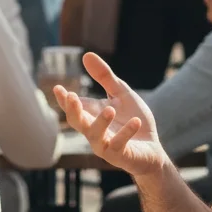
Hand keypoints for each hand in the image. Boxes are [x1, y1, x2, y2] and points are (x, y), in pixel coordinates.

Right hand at [53, 53, 166, 176]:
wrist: (153, 148)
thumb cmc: (133, 119)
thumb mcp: (121, 93)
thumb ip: (104, 77)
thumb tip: (86, 55)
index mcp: (92, 115)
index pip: (72, 108)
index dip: (63, 100)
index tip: (58, 88)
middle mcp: (94, 131)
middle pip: (76, 122)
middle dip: (72, 110)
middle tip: (72, 96)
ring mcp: (106, 145)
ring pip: (95, 136)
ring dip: (101, 122)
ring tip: (110, 109)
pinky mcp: (121, 156)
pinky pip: (119, 145)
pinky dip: (126, 132)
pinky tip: (135, 121)